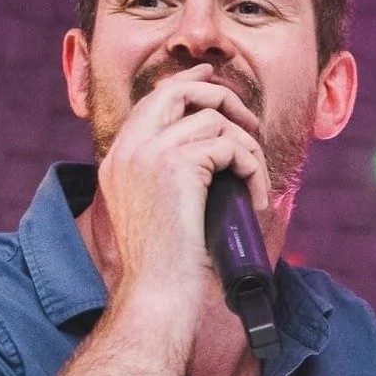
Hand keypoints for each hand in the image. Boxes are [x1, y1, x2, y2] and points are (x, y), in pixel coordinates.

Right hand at [95, 62, 271, 314]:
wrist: (158, 293)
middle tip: (250, 122)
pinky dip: (252, 169)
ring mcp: (148, 154)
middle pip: (176, 91)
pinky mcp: (176, 165)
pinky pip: (230, 146)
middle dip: (220, 97)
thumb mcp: (160, 214)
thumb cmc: (167, 270)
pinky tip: (256, 198)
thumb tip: (212, 154)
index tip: (212, 82)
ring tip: (256, 184)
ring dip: (246, 149)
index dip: (186, 85)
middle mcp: (127, 151)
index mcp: (119, 161)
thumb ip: (171, 180)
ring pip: (213, 120)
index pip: (152, 102)